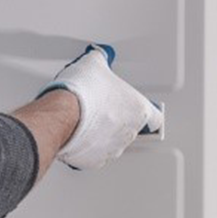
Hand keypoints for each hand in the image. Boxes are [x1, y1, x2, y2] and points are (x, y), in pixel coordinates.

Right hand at [39, 43, 163, 170]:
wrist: (60, 116)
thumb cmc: (81, 93)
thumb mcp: (93, 64)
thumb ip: (101, 60)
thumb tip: (98, 56)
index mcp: (137, 110)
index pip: (156, 117)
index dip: (148, 111)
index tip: (140, 107)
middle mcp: (128, 133)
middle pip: (132, 128)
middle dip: (119, 119)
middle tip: (104, 108)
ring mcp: (112, 149)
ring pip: (114, 143)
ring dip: (104, 134)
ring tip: (88, 120)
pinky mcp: (93, 161)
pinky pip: (95, 154)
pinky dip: (88, 147)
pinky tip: (79, 134)